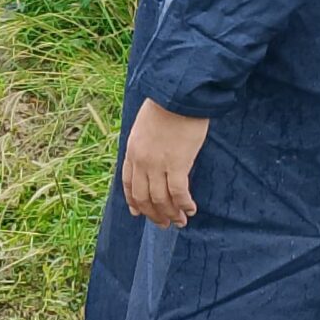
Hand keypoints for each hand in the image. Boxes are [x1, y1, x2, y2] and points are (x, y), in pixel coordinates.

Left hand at [121, 98, 209, 228]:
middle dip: (154, 214)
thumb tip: (153, 157)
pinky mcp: (177, 163)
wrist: (176, 95)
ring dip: (170, 214)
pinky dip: (184, 204)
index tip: (139, 213)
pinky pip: (178, 193)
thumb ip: (144, 143)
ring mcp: (158, 164)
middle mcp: (141, 161)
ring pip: (161, 199)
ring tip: (180, 221)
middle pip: (143, 197)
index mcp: (132, 151)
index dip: (134, 202)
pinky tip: (190, 209)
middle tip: (164, 224)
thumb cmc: (166, 105)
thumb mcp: (144, 126)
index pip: (128, 183)